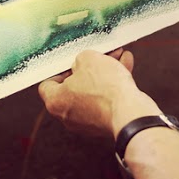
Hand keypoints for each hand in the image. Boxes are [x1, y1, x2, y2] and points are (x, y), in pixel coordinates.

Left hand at [37, 49, 161, 137]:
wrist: (131, 114)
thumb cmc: (105, 89)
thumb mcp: (88, 59)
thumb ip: (81, 58)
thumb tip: (84, 63)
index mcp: (55, 102)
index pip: (47, 85)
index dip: (59, 69)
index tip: (71, 62)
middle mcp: (68, 115)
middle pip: (75, 86)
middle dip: (90, 68)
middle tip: (100, 55)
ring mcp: (88, 122)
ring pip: (95, 91)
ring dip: (106, 73)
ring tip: (118, 55)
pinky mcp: (107, 123)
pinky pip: (108, 100)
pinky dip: (115, 85)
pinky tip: (126, 64)